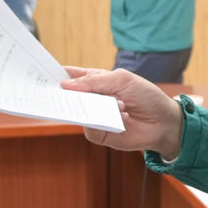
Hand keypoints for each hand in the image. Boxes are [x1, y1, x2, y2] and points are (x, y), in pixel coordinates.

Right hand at [61, 66, 182, 158]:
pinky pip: (90, 129)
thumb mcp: (122, 80)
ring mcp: (96, 117)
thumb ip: (95, 80)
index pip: (73, 77)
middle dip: (61, 94)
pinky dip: (101, 122)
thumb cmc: (146, 96)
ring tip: (108, 103)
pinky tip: (120, 116)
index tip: (44, 73)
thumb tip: (67, 85)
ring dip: (89, 107)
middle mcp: (93, 100)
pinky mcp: (101, 134)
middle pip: (69, 97)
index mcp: (97, 81)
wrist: (164, 122)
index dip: (59, 75)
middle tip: (53, 92)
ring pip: (78, 113)